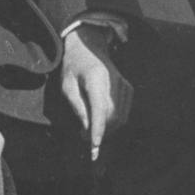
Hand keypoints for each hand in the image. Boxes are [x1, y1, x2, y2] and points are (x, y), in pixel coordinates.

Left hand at [60, 24, 132, 157]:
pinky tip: (101, 120)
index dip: (98, 130)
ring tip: (90, 130)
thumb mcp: (67, 86)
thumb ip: (77, 107)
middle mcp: (114, 82)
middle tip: (82, 137)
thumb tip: (87, 129)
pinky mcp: (128, 88)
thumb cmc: (73, 67)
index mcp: (96, 78)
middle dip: (100, 132)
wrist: (88, 47)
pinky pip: (124, 112)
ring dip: (107, 129)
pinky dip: (114, 121)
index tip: (94, 147)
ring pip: (120, 117)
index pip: (100, 109)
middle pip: (112, 116)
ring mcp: (123, 85)